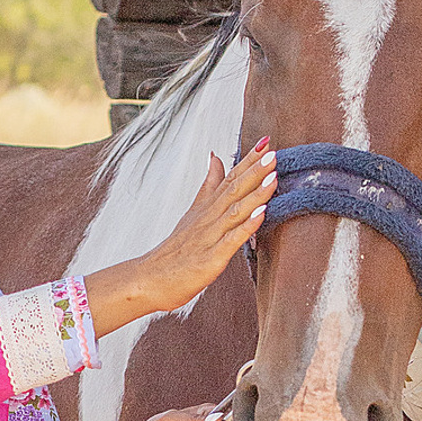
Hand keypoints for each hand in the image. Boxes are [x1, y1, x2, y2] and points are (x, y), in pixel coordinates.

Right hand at [85, 143, 276, 336]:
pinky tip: (262, 213)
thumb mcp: (193, 212)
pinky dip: (247, 226)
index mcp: (206, 208)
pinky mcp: (210, 259)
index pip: (229, 178)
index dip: (248, 160)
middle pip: (233, 190)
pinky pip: (231, 240)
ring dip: (255, 192)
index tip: (266, 141)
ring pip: (235, 210)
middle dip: (254, 170)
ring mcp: (209, 238)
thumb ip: (209, 185)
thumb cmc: (175, 251)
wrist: (149, 280)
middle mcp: (208, 218)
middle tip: (272, 151)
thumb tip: (216, 157)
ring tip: (273, 175)